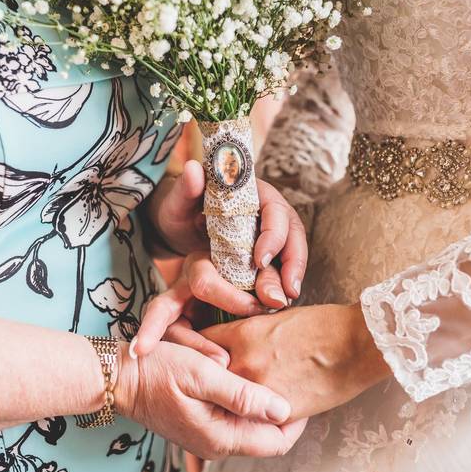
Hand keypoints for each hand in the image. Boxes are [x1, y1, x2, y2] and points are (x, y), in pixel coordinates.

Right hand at [114, 340, 307, 458]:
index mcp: (221, 438)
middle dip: (282, 408)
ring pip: (252, 425)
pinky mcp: (200, 424)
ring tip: (272, 371)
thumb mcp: (203, 374)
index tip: (305, 386)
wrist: (118, 376)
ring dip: (262, 402)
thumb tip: (284, 410)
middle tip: (294, 375)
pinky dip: (245, 400)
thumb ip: (243, 395)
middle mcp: (217, 444)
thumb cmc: (157, 370)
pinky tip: (246, 376)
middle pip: (268, 435)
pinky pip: (234, 418)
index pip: (278, 441)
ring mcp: (207, 436)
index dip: (298, 418)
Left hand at [134, 161, 308, 356]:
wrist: (179, 224)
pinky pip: (281, 267)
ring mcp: (269, 233)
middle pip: (292, 234)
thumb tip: (193, 169)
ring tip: (286, 301)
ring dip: (291, 277)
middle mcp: (267, 211)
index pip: (274, 210)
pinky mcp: (266, 254)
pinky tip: (277, 302)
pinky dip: (281, 284)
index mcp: (252, 192)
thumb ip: (186, 188)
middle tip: (286, 291)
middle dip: (293, 263)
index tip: (260, 260)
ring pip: (292, 252)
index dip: (273, 235)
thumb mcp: (177, 200)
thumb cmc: (179, 207)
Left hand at [166, 304, 390, 419]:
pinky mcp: (279, 413)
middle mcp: (244, 364)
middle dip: (203, 378)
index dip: (197, 347)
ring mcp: (260, 392)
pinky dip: (252, 416)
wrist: (358, 343)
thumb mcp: (276, 318)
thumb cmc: (324, 324)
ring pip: (227, 403)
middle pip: (206, 376)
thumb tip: (231, 344)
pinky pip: (254, 419)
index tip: (195, 352)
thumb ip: (248, 333)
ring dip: (225, 402)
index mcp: (242, 335)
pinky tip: (255, 412)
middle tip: (200, 382)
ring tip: (223, 401)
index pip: (201, 342)